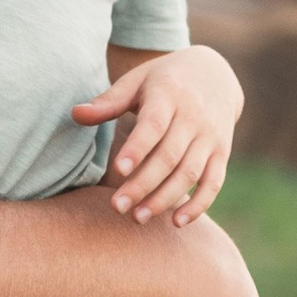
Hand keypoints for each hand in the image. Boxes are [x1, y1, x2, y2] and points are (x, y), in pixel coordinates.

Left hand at [74, 44, 242, 225]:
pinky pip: (213, 183)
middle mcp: (193, 118)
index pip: (153, 126)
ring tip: (138, 218)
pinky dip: (198, 205)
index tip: (118, 170)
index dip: (137, 149)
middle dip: (143, 185)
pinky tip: (177, 223)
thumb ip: (108, 101)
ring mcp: (210, 137)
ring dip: (165, 199)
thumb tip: (75, 114)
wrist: (215, 73)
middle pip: (169, 156)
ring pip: (189, 173)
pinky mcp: (221, 153)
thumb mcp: (138, 81)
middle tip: (117, 207)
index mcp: (169, 95)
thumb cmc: (164, 80)